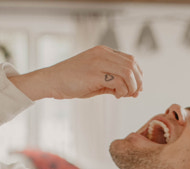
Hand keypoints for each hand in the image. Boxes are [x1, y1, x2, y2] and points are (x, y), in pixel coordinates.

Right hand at [11, 45, 142, 100]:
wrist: (51, 81)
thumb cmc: (71, 81)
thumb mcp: (95, 78)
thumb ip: (112, 81)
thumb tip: (131, 90)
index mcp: (103, 51)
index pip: (130, 59)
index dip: (137, 75)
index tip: (136, 88)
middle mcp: (102, 54)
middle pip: (132, 65)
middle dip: (137, 82)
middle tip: (134, 94)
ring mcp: (98, 62)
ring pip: (128, 73)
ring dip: (130, 87)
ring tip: (123, 95)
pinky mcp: (94, 74)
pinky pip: (118, 81)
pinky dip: (122, 91)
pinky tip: (116, 96)